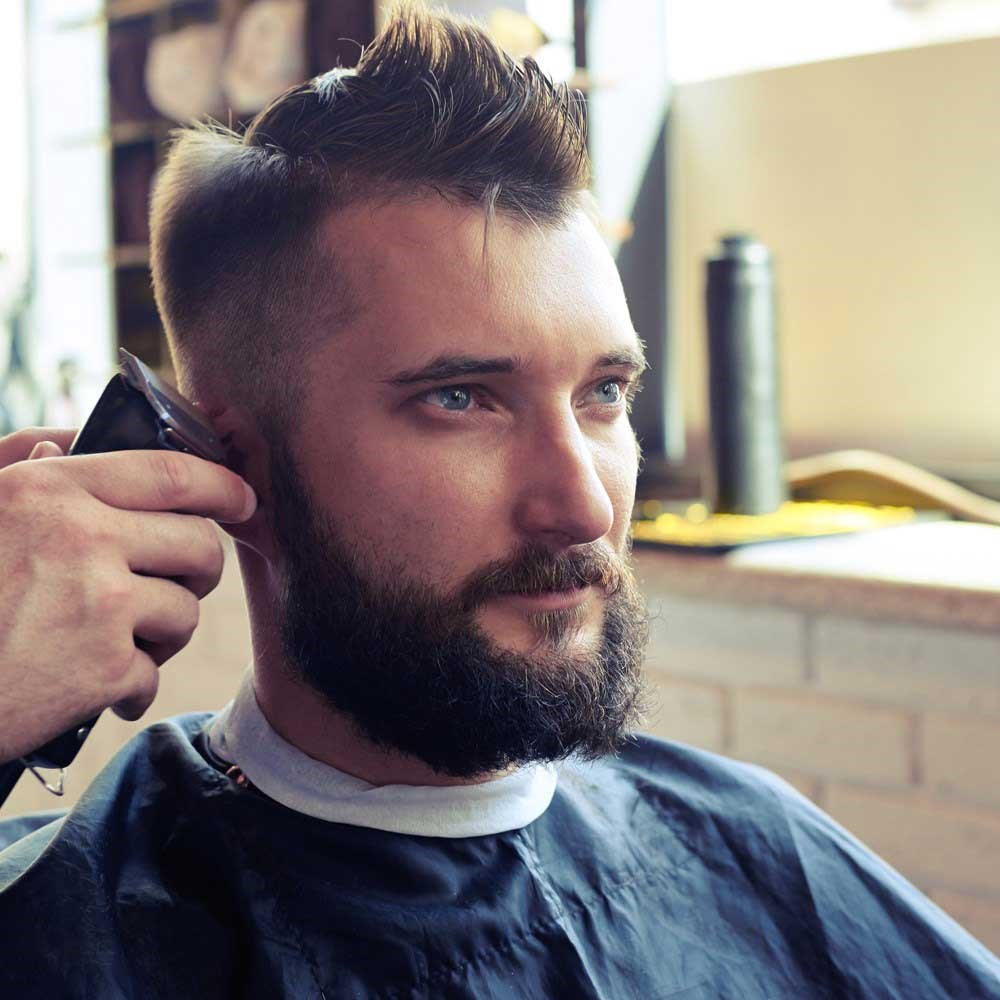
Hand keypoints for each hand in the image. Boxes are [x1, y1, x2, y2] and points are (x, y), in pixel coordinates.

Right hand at [0, 426, 256, 763]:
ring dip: (161, 633)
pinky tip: (93, 688)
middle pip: (198, 545)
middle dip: (198, 569)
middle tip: (176, 583)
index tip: (243, 499)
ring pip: (184, 612)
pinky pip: (151, 674)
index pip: (171, 473)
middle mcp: (82, 538)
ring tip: (118, 641)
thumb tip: (70, 446)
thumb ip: (21, 468)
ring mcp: (97, 605)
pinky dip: (127, 687)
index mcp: (51, 490)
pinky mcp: (100, 670)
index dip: (222, 486)